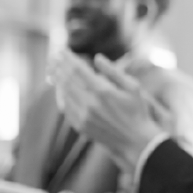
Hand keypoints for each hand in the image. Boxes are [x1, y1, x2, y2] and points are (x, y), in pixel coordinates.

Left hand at [47, 50, 162, 169]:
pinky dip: (61, 97)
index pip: (78, 69)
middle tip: (54, 58)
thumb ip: (113, 71)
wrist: (136, 142)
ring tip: (54, 71)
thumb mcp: (133, 87)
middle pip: (68, 80)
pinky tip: (61, 91)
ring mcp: (83, 116)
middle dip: (60, 67)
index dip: (68, 59)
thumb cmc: (138, 112)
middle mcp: (90, 103)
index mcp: (102, 91)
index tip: (62, 50)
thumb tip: (97, 57)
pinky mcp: (81, 127)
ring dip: (58, 81)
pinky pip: (66, 108)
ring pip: (64, 94)